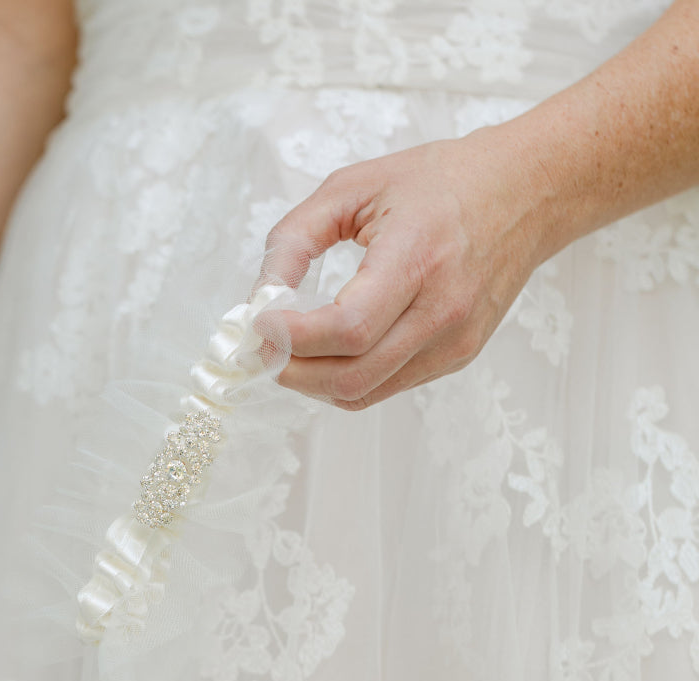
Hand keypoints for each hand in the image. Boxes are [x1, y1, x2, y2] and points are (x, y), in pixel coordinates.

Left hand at [258, 128, 557, 409]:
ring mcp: (455, 341)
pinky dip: (345, 379)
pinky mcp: (458, 356)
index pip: (348, 328)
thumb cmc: (440, 182)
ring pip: (364, 393)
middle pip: (351, 375)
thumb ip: (294, 239)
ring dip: (313, 382)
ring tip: (290, 351)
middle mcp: (443, 309)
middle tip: (263, 347)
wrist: (526, 192)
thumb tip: (260, 297)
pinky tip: (329, 352)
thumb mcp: (354, 186)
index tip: (260, 323)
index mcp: (418, 257)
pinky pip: (386, 387)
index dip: (293, 337)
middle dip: (293, 370)